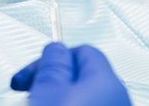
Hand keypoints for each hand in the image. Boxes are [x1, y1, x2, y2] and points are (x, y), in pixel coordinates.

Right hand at [11, 43, 130, 105]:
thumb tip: (56, 48)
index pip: (82, 50)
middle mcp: (118, 98)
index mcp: (107, 81)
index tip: (31, 71)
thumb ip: (53, 63)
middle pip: (82, 75)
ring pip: (83, 96)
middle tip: (30, 89)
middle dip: (54, 78)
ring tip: (36, 103)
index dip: (52, 57)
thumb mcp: (48, 89)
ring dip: (57, 96)